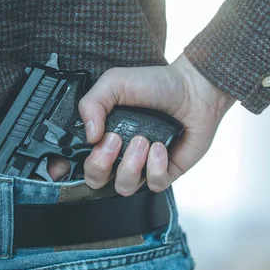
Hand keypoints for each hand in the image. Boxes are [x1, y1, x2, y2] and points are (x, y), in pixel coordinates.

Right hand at [74, 54, 235, 195]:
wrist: (194, 89)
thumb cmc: (157, 83)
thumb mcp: (115, 82)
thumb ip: (92, 104)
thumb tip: (89, 136)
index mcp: (104, 135)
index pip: (80, 162)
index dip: (74, 164)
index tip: (89, 146)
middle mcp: (121, 154)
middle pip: (96, 181)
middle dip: (101, 164)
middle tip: (116, 140)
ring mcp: (143, 165)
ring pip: (124, 187)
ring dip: (130, 165)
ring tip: (143, 140)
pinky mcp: (166, 172)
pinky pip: (154, 185)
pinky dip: (155, 167)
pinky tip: (160, 146)